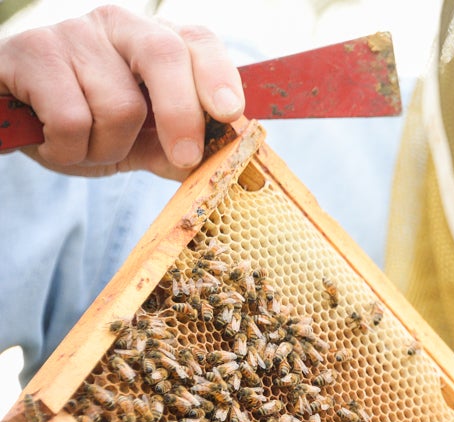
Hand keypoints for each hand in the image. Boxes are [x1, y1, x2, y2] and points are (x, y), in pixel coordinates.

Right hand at [0, 5, 244, 178]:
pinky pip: (72, 119)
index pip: (198, 39)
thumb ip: (182, 150)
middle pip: (165, 55)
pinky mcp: (30, 52)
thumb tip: (227, 164)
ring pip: (120, 105)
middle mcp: (117, 24)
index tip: (230, 114)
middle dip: (181, 115)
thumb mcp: (142, 141)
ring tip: (86, 145)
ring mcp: (72, 32)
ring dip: (107, 148)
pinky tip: (53, 141)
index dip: (218, 74)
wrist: (15, 121)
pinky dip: (69, 149)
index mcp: (154, 39)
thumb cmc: (85, 126)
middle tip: (183, 157)